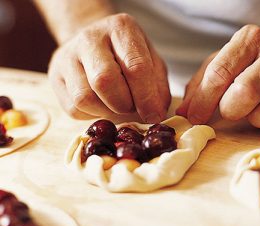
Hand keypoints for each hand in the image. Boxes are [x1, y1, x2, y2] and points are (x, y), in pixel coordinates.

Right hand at [49, 13, 169, 122]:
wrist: (93, 44)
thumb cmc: (126, 55)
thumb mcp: (150, 62)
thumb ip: (157, 87)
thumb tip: (155, 115)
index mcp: (121, 28)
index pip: (135, 67)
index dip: (146, 97)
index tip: (153, 115)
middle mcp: (90, 38)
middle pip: (104, 81)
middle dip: (123, 104)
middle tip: (131, 106)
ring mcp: (67, 56)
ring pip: (84, 98)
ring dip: (106, 111)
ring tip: (116, 104)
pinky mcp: (55, 76)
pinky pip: (73, 108)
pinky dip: (92, 114)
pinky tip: (101, 104)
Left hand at [177, 24, 259, 136]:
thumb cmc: (249, 62)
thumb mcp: (221, 63)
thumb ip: (199, 86)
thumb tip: (184, 113)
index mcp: (248, 40)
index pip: (219, 74)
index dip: (203, 101)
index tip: (194, 118)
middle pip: (246, 92)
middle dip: (230, 110)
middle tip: (229, 109)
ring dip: (257, 119)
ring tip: (254, 109)